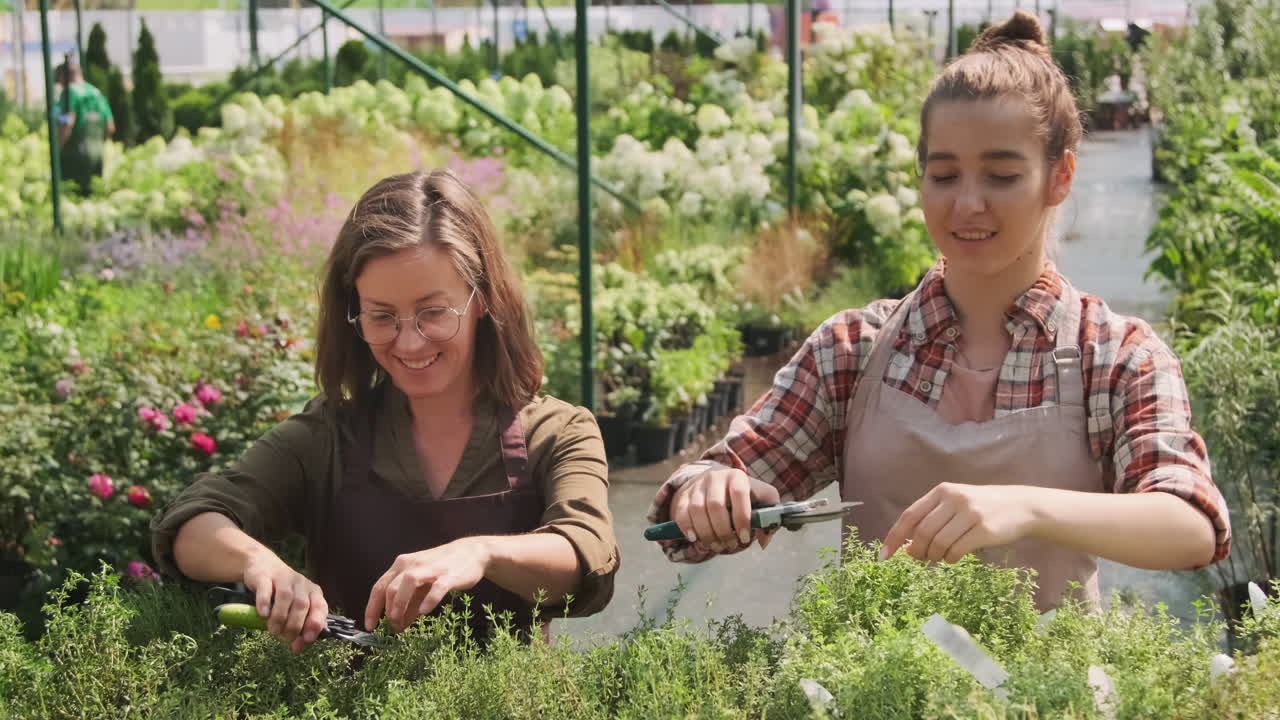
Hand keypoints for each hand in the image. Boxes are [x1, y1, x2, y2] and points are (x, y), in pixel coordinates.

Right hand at [241, 550, 328, 654]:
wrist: (262, 566)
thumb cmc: (282, 593)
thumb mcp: (294, 608)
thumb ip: (299, 627)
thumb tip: (298, 648)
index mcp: (313, 592)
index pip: (320, 607)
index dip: (315, 624)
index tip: (307, 639)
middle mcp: (301, 584)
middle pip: (302, 605)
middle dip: (294, 626)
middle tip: (284, 638)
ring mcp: (283, 578)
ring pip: (285, 597)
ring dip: (280, 617)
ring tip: (273, 630)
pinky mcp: (264, 577)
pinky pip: (265, 589)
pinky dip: (265, 602)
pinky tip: (263, 614)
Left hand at [364, 537, 489, 632]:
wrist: (471, 553)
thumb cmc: (442, 570)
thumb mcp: (421, 586)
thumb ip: (409, 604)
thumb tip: (397, 625)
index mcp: (401, 565)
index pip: (379, 587)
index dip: (372, 608)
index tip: (370, 626)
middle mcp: (412, 564)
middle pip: (391, 587)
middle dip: (388, 610)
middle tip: (392, 627)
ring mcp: (431, 568)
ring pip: (408, 582)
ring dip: (400, 603)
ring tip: (399, 622)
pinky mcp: (449, 574)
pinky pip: (437, 587)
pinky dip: (429, 599)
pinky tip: (425, 612)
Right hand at [670, 467, 781, 553]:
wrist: (718, 483)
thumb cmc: (745, 496)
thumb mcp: (762, 499)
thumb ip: (770, 517)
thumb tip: (764, 541)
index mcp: (737, 477)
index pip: (739, 494)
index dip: (742, 518)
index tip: (744, 538)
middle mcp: (715, 477)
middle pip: (715, 505)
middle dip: (723, 531)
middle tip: (730, 545)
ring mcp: (697, 485)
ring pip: (697, 510)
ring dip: (707, 534)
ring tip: (717, 546)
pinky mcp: (684, 495)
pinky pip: (681, 512)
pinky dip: (687, 528)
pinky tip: (695, 539)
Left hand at [880, 483, 1039, 562]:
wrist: (1020, 506)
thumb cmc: (981, 508)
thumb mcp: (955, 504)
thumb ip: (931, 519)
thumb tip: (906, 547)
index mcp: (942, 491)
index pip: (909, 516)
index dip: (894, 537)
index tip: (884, 556)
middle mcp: (954, 499)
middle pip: (922, 533)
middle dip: (916, 552)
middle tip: (921, 559)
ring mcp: (970, 513)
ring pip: (938, 544)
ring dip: (935, 557)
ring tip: (940, 557)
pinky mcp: (984, 529)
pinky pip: (956, 551)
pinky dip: (950, 559)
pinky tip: (954, 557)